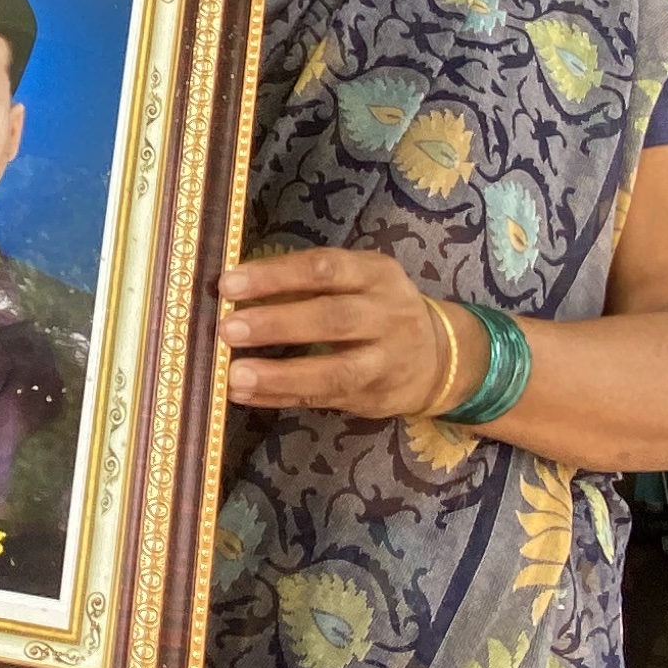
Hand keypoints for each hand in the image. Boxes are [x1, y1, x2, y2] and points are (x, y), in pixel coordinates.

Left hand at [216, 247, 464, 421]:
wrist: (438, 357)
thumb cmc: (377, 308)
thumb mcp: (358, 280)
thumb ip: (307, 283)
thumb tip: (233, 289)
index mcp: (376, 274)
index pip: (324, 268)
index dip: (276, 275)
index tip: (229, 284)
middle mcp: (386, 315)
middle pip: (332, 318)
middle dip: (277, 323)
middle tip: (229, 328)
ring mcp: (384, 361)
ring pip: (334, 371)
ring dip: (280, 374)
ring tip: (236, 375)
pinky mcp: (373, 397)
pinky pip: (322, 399)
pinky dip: (280, 397)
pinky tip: (242, 395)